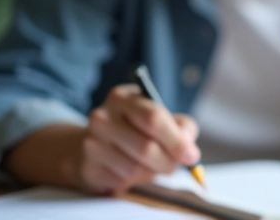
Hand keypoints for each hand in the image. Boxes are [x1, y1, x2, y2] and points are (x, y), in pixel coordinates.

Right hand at [77, 84, 200, 194]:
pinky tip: (132, 170)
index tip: (191, 156)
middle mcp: (102, 117)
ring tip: (152, 165)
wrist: (97, 144)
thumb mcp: (160, 117)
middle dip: (168, 162)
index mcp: (122, 97)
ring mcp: (91, 143)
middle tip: (175, 165)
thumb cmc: (136, 128)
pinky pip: (122, 181)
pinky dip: (136, 181)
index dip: (176, 140)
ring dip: (152, 173)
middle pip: (146, 147)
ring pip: (135, 169)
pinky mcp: (88, 167)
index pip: (153, 118)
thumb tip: (190, 151)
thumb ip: (182, 128)